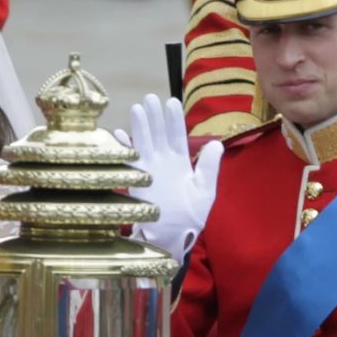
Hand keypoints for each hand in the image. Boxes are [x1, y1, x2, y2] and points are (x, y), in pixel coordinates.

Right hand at [115, 94, 222, 263]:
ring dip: (140, 126)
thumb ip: (209, 168)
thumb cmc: (190, 218)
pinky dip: (124, 148)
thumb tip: (217, 143)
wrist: (171, 239)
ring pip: (144, 143)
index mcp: (181, 164)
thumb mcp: (205, 191)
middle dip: (155, 117)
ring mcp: (149, 171)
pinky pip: (130, 161)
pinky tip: (120, 133)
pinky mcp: (136, 181)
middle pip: (158, 135)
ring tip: (137, 108)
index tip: (172, 102)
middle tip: (150, 98)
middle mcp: (163, 163)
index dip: (174, 120)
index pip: (177, 136)